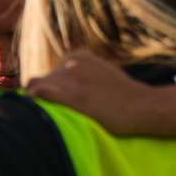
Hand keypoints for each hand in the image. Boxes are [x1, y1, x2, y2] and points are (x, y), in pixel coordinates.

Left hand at [25, 50, 152, 134]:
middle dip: (45, 97)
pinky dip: (33, 102)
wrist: (142, 106)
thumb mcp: (105, 73)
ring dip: (35, 102)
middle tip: (52, 116)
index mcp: (78, 56)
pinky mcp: (69, 94)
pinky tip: (36, 115)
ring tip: (42, 120)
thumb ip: (86, 73)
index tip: (59, 106)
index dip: (52, 91)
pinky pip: (38, 94)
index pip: (52, 73)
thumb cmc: (126, 96)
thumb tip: (72, 81)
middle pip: (43, 80)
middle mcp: (70, 62)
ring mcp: (69, 77)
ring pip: (34, 87)